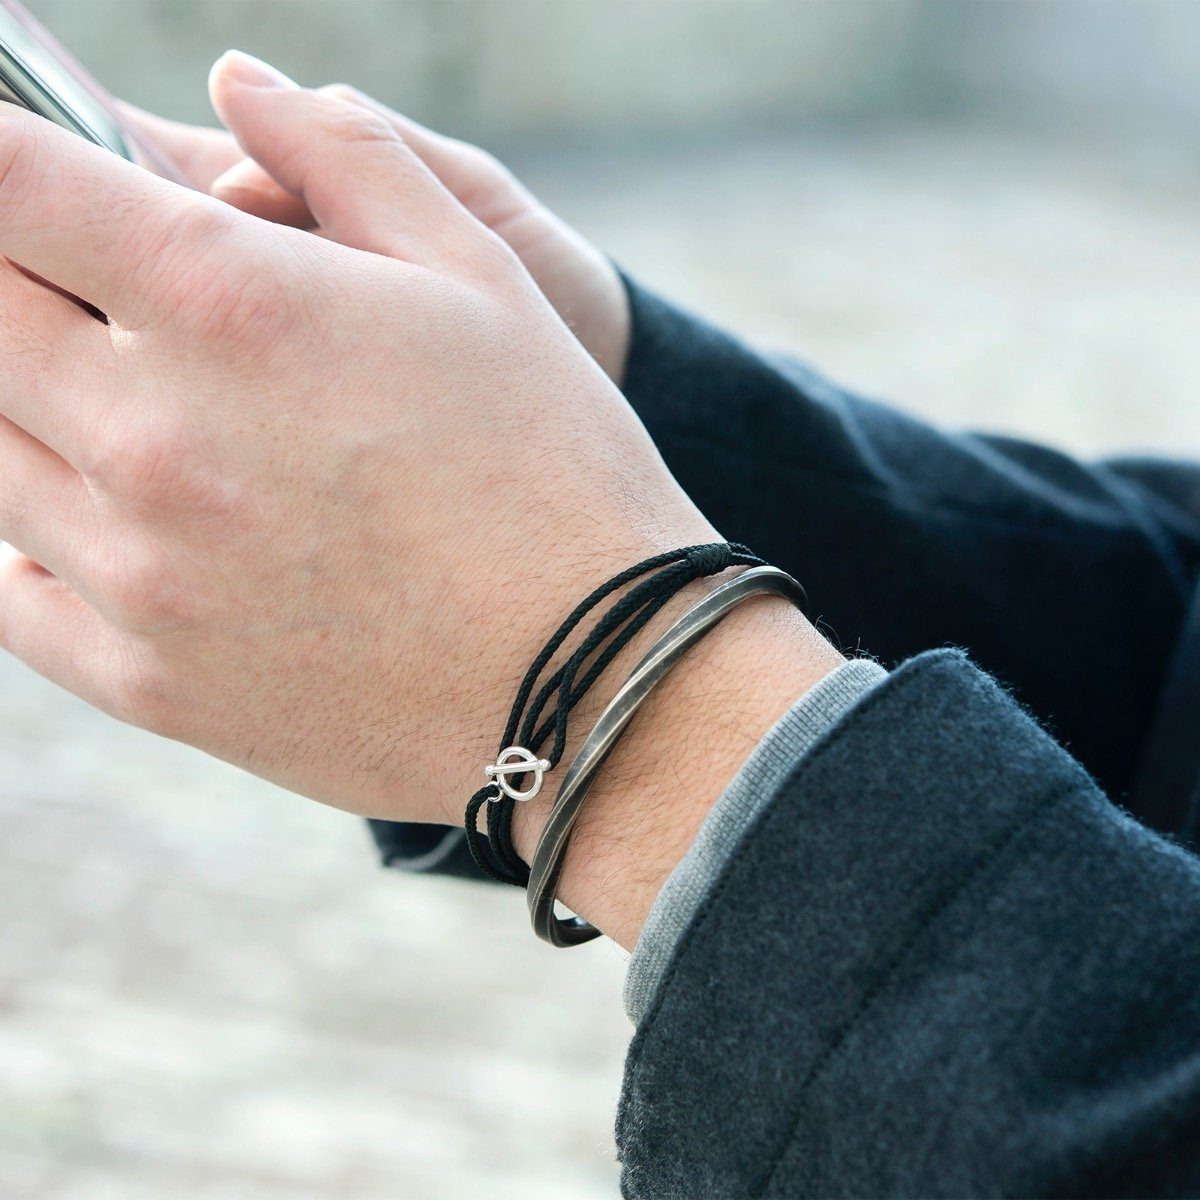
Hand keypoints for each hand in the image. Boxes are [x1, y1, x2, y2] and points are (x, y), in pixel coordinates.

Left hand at [0, 59, 838, 947]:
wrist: (598, 679)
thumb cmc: (557, 469)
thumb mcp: (484, 273)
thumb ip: (347, 151)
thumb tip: (242, 85)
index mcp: (231, 306)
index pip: (12, 179)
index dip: (1, 150)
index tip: (23, 162)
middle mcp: (152, 437)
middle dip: (19, 275)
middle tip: (90, 286)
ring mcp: (137, 574)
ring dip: (28, 400)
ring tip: (131, 403)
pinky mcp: (149, 682)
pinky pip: (9, 589)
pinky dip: (31, 535)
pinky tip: (110, 518)